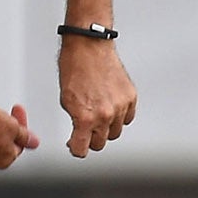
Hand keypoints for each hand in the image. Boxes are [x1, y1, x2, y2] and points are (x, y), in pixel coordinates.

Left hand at [59, 38, 137, 156]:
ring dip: (106, 128)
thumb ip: (75, 121)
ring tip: (97, 115)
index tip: (75, 145)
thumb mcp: (66, 100)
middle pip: (100, 143)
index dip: (76, 149)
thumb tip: (78, 135)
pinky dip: (119, 116)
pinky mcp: (131, 97)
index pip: (82, 149)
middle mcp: (105, 115)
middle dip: (91, 139)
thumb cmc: (74, 69)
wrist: (89, 47)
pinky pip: (127, 118)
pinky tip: (110, 107)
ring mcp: (120, 107)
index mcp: (85, 118)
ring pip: (115, 132)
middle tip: (85, 130)